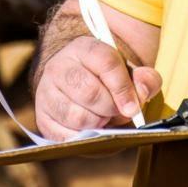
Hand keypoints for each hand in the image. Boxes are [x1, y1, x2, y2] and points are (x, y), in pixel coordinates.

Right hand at [34, 35, 161, 140]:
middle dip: (110, 108)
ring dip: (97, 124)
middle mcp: (59, 66)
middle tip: (117, 112)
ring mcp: (46, 92)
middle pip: (89, 92)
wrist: (78, 85)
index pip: (105, 62)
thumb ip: (145, 79)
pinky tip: (90, 128)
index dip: (123, 87)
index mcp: (84, 48)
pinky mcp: (42, 117)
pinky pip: (65, 136)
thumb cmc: (107, 79)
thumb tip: (141, 92)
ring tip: (103, 118)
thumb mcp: (129, 72)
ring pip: (77, 116)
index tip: (133, 106)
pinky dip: (84, 137)